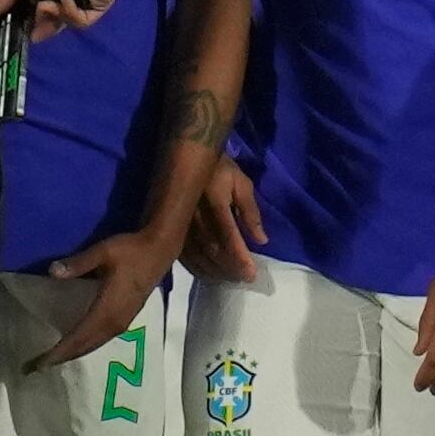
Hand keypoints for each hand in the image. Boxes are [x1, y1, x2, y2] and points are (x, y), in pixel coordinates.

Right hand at [0, 0, 112, 35]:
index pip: (49, 13)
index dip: (39, 24)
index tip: (28, 34)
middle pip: (59, 21)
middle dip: (46, 26)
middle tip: (35, 32)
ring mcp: (88, 0)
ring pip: (69, 22)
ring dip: (55, 16)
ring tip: (47, 4)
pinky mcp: (101, 3)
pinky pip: (84, 20)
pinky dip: (72, 13)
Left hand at [35, 226, 180, 368]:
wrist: (161, 250)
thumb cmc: (132, 250)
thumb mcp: (104, 251)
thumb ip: (78, 263)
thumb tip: (52, 271)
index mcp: (108, 309)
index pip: (78, 336)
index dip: (59, 351)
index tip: (41, 362)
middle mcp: (115, 321)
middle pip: (85, 345)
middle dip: (63, 357)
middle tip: (39, 366)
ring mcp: (123, 321)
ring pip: (95, 344)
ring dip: (75, 353)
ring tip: (55, 358)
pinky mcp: (126, 317)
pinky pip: (102, 338)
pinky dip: (86, 345)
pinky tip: (78, 344)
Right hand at [184, 161, 264, 282]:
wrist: (188, 155)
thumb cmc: (220, 169)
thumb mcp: (241, 183)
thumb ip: (251, 212)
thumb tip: (262, 240)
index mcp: (214, 202)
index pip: (228, 235)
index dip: (239, 256)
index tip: (251, 273)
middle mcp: (195, 215)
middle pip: (213, 249)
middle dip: (230, 268)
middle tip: (244, 279)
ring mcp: (181, 223)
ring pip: (198, 255)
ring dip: (215, 271)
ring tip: (231, 280)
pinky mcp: (173, 228)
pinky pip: (184, 254)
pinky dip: (197, 268)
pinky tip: (209, 275)